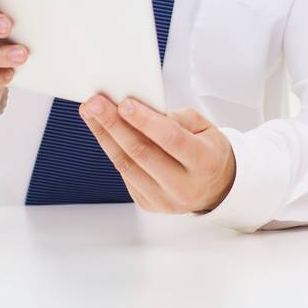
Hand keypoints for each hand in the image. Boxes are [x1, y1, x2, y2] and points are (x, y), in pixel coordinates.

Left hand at [80, 96, 236, 213]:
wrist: (216, 188)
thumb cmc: (208, 151)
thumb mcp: (205, 128)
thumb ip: (177, 118)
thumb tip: (141, 109)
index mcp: (205, 162)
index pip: (171, 139)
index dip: (145, 121)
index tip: (124, 103)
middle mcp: (184, 185)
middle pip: (141, 152)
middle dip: (114, 124)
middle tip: (95, 104)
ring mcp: (164, 199)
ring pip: (126, 165)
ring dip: (104, 136)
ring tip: (90, 114)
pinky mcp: (148, 204)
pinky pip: (125, 174)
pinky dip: (112, 150)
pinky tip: (103, 132)